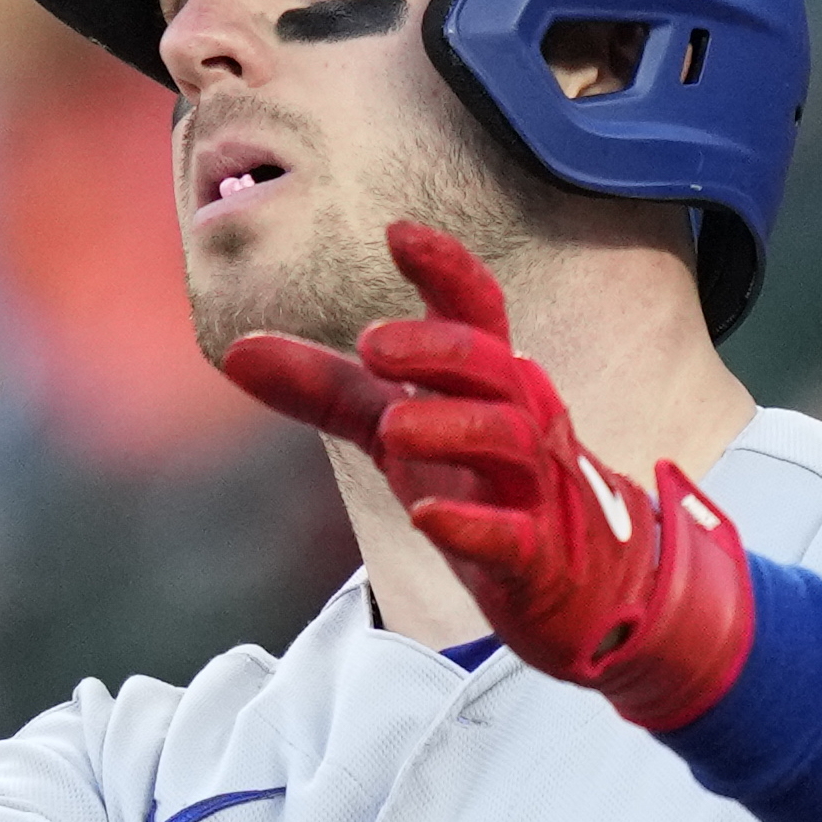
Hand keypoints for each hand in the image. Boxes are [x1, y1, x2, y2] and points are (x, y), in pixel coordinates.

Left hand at [218, 223, 752, 728]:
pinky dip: (473, 526)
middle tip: (371, 344)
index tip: (398, 232)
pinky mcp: (538, 558)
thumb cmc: (487, 490)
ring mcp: (536, 489)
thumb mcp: (403, 434)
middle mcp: (522, 421)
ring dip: (450, 426)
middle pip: (491, 364)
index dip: (445, 267)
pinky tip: (428, 519)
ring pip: (507, 440)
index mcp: (492, 381)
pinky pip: (514, 536)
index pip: (478, 310)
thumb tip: (235, 350)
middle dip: (436, 347)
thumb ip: (328, 391)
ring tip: (393, 431)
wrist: (585, 589)